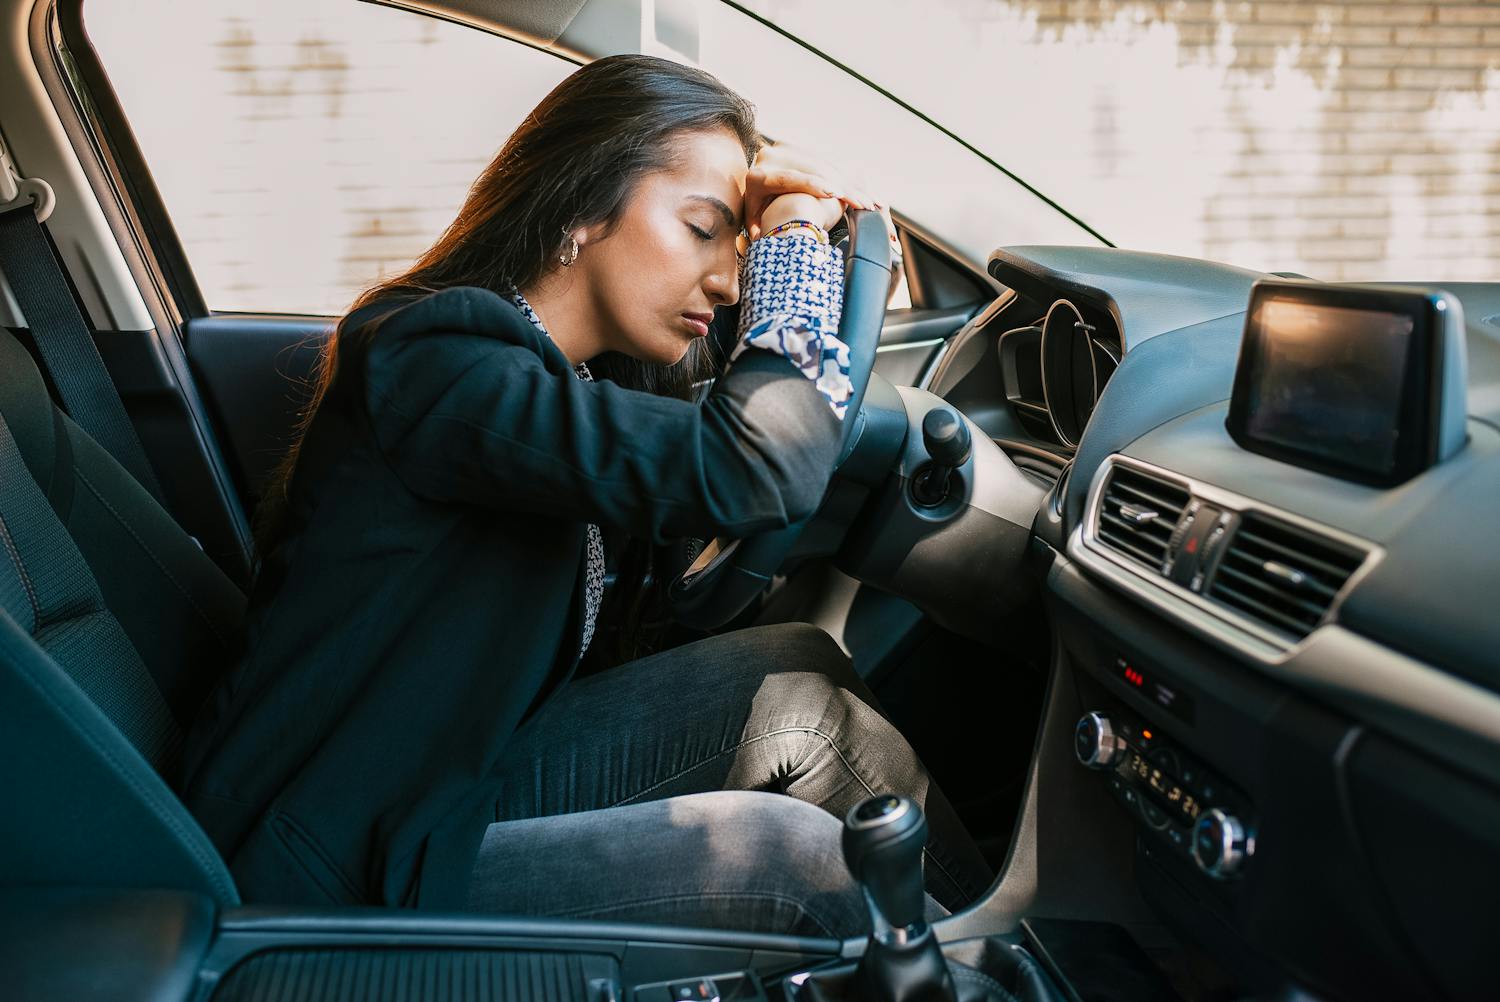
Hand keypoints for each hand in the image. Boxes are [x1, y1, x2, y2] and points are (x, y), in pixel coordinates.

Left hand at [742, 141, 879, 240]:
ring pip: (826, 165)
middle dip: (843, 187)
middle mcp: (773, 156)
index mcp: (759, 176)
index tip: (836, 194)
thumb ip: (756, 229)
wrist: (751, 184)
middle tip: (865, 204)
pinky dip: (847, 177)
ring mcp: (787, 148)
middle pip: (815, 171)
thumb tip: (761, 237)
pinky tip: (863, 190)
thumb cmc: (755, 211)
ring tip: (870, 202)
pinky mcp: (800, 147)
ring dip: (851, 184)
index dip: (813, 185)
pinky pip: (828, 162)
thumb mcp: (752, 219)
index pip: (790, 178)